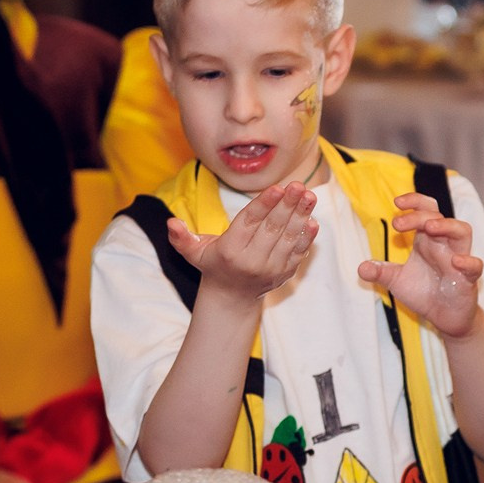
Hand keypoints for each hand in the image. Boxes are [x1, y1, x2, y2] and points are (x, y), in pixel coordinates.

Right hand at [167, 182, 316, 303]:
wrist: (232, 297)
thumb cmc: (213, 264)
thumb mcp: (193, 253)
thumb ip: (181, 237)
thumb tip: (171, 223)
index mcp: (230, 250)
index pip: (249, 223)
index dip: (264, 205)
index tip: (277, 187)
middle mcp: (252, 260)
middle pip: (272, 228)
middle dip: (287, 205)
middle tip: (298, 185)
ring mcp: (271, 268)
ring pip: (289, 238)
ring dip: (301, 216)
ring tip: (309, 195)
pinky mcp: (285, 273)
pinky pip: (298, 252)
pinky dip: (307, 237)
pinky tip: (313, 219)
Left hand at [359, 192, 483, 337]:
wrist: (444, 318)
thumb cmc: (424, 293)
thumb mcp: (397, 281)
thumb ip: (381, 272)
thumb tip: (361, 268)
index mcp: (427, 240)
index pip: (426, 210)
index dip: (414, 201)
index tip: (397, 203)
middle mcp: (444, 245)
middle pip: (439, 217)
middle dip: (420, 215)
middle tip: (398, 224)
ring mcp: (458, 260)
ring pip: (463, 232)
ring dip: (448, 226)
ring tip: (430, 228)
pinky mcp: (468, 280)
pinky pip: (475, 266)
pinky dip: (468, 262)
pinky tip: (456, 262)